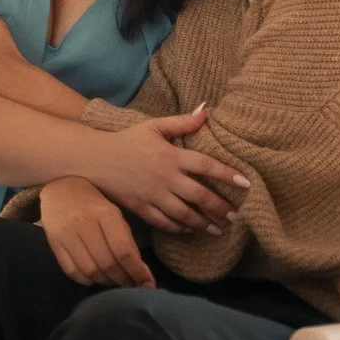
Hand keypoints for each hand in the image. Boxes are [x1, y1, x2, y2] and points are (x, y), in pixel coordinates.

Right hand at [41, 178, 153, 287]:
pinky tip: (95, 277)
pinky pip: (72, 271)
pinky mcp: (54, 243)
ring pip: (91, 271)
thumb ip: (126, 240)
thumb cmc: (94, 202)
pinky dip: (87, 280)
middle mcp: (84, 223)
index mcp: (105, 213)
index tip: (147, 285)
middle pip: (108, 264)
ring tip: (114, 280)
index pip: (124, 251)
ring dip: (106, 281)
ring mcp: (67, 234)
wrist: (59, 188)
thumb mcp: (114, 213)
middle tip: (131, 285)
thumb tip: (140, 272)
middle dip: (123, 280)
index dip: (137, 272)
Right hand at [90, 106, 248, 232]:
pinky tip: (189, 229)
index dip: (227, 174)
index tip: (245, 183)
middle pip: (199, 196)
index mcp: (171, 156)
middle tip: (235, 215)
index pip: (206, 166)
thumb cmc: (126, 140)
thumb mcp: (153, 126)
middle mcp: (166, 178)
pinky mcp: (142, 208)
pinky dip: (179, 228)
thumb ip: (182, 122)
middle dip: (220, 207)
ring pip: (184, 214)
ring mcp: (154, 196)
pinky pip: (164, 222)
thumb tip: (206, 110)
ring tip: (217, 228)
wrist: (95, 159)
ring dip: (203, 223)